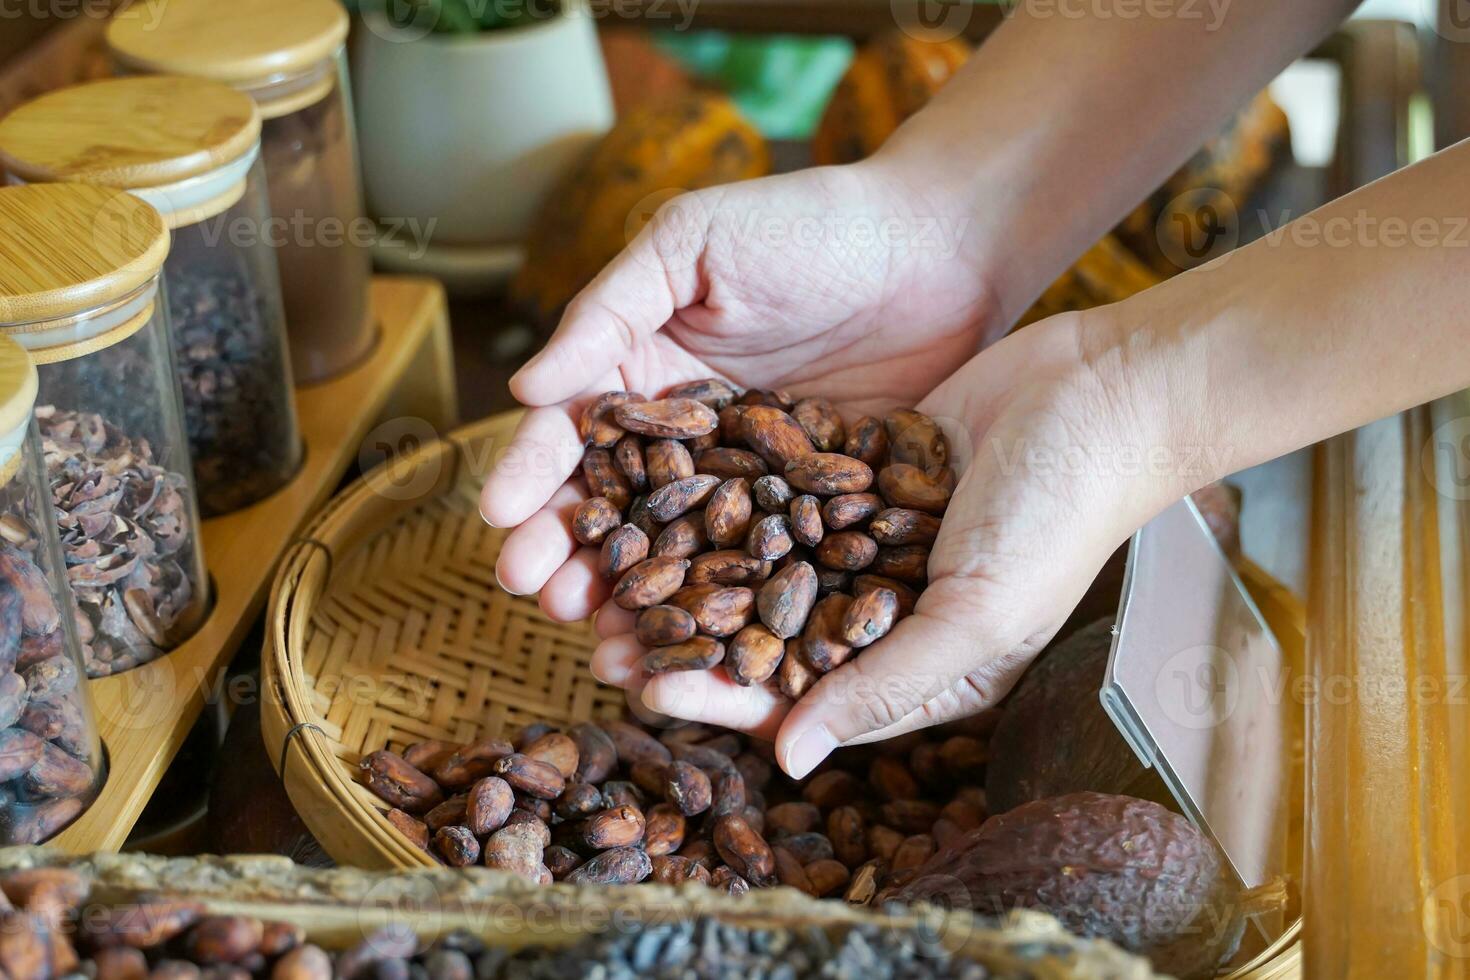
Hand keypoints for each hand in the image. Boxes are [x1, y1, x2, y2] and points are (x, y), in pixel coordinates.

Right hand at [481, 159, 999, 621]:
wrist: (942, 246)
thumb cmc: (809, 224)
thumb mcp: (691, 243)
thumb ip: (608, 311)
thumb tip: (523, 386)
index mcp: (640, 370)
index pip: (571, 431)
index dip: (531, 475)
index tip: (500, 521)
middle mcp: (683, 435)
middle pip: (612, 506)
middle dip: (567, 552)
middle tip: (538, 596)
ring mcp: (745, 481)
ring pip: (675, 549)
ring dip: (631, 597)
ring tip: (599, 639)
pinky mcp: (809, 512)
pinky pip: (757, 567)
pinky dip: (723, 610)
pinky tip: (695, 646)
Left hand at [589, 312, 1190, 775]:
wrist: (1102, 391)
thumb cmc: (1060, 516)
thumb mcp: (981, 617)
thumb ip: (887, 688)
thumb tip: (794, 760)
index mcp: (919, 666)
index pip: (800, 701)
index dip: (721, 700)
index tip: (646, 688)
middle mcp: (885, 608)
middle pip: (764, 637)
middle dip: (686, 637)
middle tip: (600, 633)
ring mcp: (866, 536)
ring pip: (759, 564)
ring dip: (691, 568)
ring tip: (613, 568)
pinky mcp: (856, 471)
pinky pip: (777, 490)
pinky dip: (724, 494)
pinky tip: (661, 485)